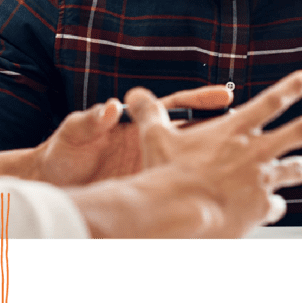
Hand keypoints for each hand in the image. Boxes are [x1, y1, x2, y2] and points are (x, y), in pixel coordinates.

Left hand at [32, 85, 233, 186]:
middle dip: (223, 133)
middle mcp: (149, 144)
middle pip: (194, 135)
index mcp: (137, 124)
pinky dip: (195, 198)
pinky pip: (174, 193)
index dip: (201, 101)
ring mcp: (150, 168)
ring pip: (191, 165)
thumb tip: (108, 108)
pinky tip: (217, 206)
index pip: (175, 106)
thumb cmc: (61, 154)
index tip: (225, 96)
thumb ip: (90, 120)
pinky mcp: (145, 191)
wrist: (50, 187)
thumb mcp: (74, 134)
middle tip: (251, 131)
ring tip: (248, 171)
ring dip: (216, 166)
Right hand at [92, 70, 301, 238]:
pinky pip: (274, 206)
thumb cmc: (167, 174)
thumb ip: (149, 113)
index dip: (289, 88)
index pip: (268, 102)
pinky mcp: (259, 209)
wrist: (178, 211)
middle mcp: (254, 153)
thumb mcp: (155, 137)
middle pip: (300, 132)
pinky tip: (274, 208)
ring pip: (297, 171)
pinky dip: (274, 206)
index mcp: (234, 131)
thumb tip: (132, 95)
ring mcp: (260, 181)